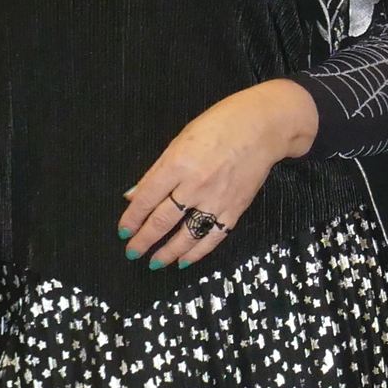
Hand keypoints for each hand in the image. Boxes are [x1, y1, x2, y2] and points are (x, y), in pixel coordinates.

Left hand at [118, 80, 311, 269]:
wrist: (264, 126)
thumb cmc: (220, 124)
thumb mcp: (181, 140)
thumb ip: (157, 170)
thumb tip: (134, 195)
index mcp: (178, 163)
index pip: (147, 198)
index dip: (132, 218)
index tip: (123, 232)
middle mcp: (196, 184)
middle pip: (163, 220)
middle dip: (144, 240)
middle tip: (132, 252)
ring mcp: (217, 199)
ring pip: (187, 234)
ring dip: (168, 252)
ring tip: (155, 263)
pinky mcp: (236, 209)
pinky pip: (213, 236)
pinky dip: (198, 251)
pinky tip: (184, 260)